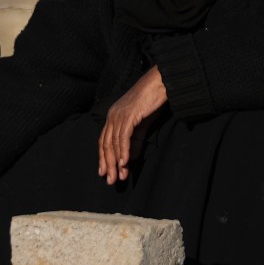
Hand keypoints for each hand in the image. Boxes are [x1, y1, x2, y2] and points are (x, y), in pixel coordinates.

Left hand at [97, 66, 167, 184]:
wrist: (161, 83)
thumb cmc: (151, 101)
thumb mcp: (141, 125)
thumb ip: (135, 141)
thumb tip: (129, 159)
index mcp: (113, 116)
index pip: (104, 141)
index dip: (103, 158)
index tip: (104, 173)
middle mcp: (112, 115)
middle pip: (106, 144)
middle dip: (108, 164)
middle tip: (111, 181)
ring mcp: (119, 115)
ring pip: (114, 143)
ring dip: (116, 162)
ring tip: (119, 176)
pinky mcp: (129, 115)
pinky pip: (124, 137)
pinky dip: (124, 151)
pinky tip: (125, 163)